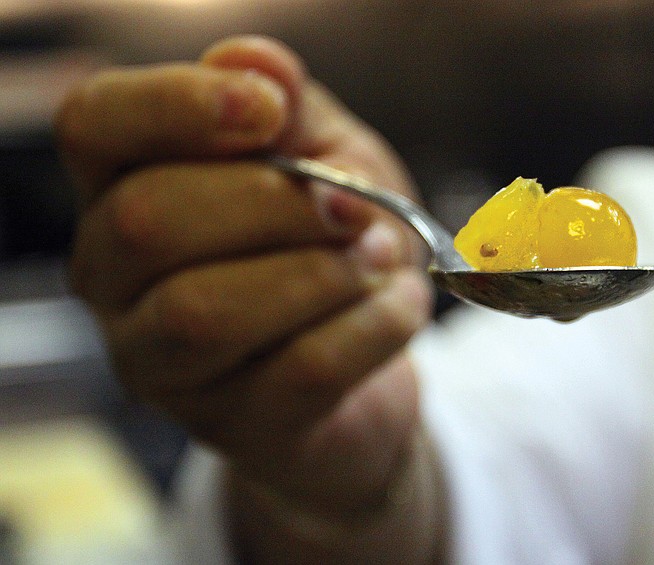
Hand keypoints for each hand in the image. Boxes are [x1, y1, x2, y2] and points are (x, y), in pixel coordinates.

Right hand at [56, 36, 440, 563]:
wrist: (366, 361)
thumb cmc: (330, 245)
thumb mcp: (324, 158)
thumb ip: (291, 112)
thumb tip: (256, 61)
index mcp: (123, 190)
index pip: (94, 126)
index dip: (175, 104)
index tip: (267, 109)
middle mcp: (116, 281)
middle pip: (150, 221)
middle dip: (277, 202)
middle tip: (356, 207)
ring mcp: (162, 364)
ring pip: (208, 311)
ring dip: (323, 271)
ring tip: (383, 257)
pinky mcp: (230, 425)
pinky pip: (299, 370)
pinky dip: (374, 325)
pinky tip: (401, 303)